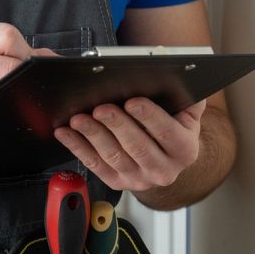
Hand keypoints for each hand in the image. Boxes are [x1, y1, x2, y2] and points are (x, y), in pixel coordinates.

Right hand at [0, 23, 54, 126]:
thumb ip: (14, 52)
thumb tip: (56, 60)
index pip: (7, 35)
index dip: (25, 53)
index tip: (26, 67)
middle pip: (10, 65)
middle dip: (26, 79)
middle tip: (24, 90)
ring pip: (6, 90)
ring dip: (19, 99)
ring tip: (11, 102)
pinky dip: (7, 115)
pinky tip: (2, 115)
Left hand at [54, 98, 205, 192]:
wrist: (167, 157)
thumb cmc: (173, 125)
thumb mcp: (187, 111)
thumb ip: (187, 93)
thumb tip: (181, 70)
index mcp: (184, 150)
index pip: (167, 132)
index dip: (149, 117)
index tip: (132, 101)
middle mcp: (164, 170)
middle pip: (137, 147)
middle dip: (117, 125)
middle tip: (101, 108)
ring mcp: (139, 179)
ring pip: (113, 156)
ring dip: (94, 136)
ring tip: (79, 119)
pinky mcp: (118, 183)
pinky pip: (95, 165)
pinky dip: (78, 148)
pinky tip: (66, 133)